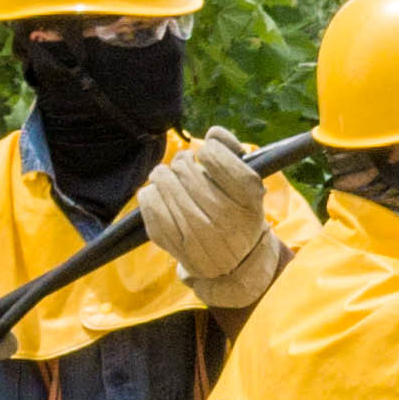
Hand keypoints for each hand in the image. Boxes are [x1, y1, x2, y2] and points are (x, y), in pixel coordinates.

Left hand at [139, 132, 285, 307]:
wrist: (235, 265)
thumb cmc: (240, 214)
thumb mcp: (250, 186)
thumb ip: (234, 152)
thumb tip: (213, 134)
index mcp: (247, 197)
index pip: (213, 154)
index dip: (208, 150)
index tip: (209, 158)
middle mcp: (223, 217)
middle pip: (183, 166)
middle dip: (183, 162)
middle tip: (187, 169)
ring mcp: (194, 232)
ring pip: (162, 179)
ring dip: (166, 175)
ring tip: (174, 182)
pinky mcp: (170, 241)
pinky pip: (148, 199)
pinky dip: (151, 192)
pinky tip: (163, 198)